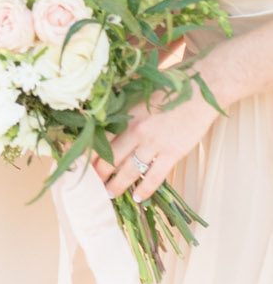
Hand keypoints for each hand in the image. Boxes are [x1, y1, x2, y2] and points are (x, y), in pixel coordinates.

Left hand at [94, 84, 219, 203]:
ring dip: (116, 185)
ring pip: (128, 171)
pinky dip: (144, 189)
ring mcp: (155, 144)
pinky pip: (154, 177)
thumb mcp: (141, 92)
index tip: (78, 162)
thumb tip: (106, 114)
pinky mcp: (173, 153)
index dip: (87, 153)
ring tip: (108, 194)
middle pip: (110, 158)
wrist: (204, 89)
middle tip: (91, 184)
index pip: (99, 138)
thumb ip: (124, 105)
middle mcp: (136, 131)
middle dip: (98, 174)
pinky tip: (137, 198)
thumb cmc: (172, 85)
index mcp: (126, 114)